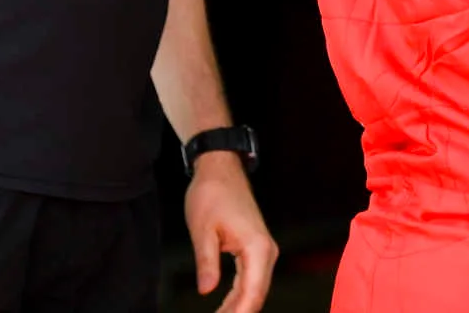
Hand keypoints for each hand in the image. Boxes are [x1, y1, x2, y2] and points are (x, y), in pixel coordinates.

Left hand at [184, 153, 277, 312]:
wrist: (221, 170)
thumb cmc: (212, 194)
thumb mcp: (202, 230)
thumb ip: (206, 262)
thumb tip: (207, 290)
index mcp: (256, 247)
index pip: (253, 293)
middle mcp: (266, 251)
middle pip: (257, 295)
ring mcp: (263, 250)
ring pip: (255, 290)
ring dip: (237, 307)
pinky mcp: (256, 249)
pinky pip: (251, 280)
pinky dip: (238, 296)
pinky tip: (225, 307)